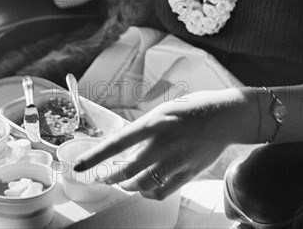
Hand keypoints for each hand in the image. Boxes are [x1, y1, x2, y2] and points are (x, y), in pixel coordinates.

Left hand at [73, 89, 256, 199]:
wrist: (223, 116)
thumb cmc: (190, 109)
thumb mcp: (161, 111)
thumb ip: (143, 129)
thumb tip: (123, 145)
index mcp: (153, 124)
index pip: (116, 144)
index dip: (95, 157)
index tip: (79, 167)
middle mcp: (161, 145)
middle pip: (126, 172)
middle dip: (109, 177)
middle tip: (101, 177)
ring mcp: (175, 162)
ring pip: (141, 186)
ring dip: (127, 185)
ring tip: (123, 180)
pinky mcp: (187, 174)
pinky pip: (160, 192)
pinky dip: (147, 193)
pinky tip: (144, 187)